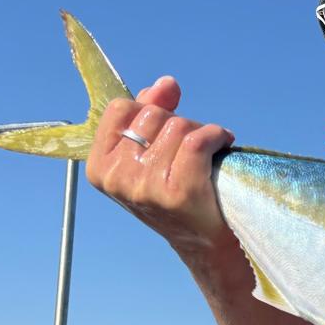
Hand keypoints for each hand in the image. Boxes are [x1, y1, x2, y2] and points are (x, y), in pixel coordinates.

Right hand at [85, 76, 235, 255]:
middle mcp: (118, 178)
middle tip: (194, 145)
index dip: (150, 108)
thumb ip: (149, 115)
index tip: (168, 123)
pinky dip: (216, 136)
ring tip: (209, 150)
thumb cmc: (175, 193)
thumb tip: (166, 84)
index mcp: (100, 168)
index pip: (120, 109)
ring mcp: (147, 187)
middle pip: (153, 115)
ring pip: (178, 125)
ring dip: (201, 131)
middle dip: (179, 121)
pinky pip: (198, 140)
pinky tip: (223, 143)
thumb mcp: (149, 156)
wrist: (203, 241)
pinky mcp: (179, 192)